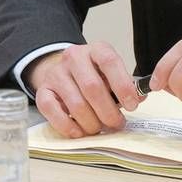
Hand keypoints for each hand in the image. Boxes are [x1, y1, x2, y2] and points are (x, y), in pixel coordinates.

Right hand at [25, 40, 142, 138]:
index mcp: (96, 50)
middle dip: (108, 111)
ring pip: (75, 103)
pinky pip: (52, 110)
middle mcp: (73, 57)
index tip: (132, 105)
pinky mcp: (42, 90)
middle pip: (92, 87)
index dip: (123, 85)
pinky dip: (67, 126)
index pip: (110, 62)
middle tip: (117, 124)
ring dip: (91, 123)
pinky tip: (79, 132)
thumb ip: (125, 85)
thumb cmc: (94, 76)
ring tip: (99, 129)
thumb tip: (139, 98)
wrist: (63, 72)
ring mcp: (55, 73)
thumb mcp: (111, 74)